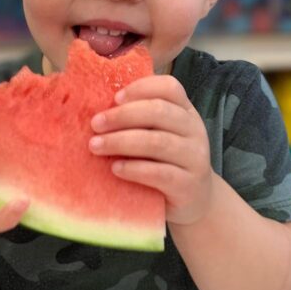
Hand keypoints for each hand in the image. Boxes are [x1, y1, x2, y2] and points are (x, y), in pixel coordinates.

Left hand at [89, 75, 212, 225]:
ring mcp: (194, 158)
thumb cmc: (167, 162)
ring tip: (95, 146)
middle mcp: (194, 130)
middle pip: (159, 111)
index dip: (141, 88)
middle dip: (122, 115)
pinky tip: (115, 169)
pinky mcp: (188, 185)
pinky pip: (160, 173)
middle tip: (95, 124)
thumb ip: (139, 121)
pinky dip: (134, 169)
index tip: (114, 98)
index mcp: (185, 112)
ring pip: (157, 142)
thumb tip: (99, 108)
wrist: (194, 202)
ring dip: (121, 142)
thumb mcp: (159, 135)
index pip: (169, 87)